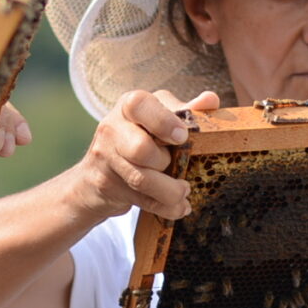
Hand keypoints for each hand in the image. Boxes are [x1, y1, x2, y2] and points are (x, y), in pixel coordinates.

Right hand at [66, 88, 218, 222]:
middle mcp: (111, 128)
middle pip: (140, 148)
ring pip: (141, 179)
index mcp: (128, 105)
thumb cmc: (139, 136)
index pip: (139, 105)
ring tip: (184, 191)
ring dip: (170, 191)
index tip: (182, 136)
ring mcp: (105, 158)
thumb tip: (211, 99)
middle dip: (164, 161)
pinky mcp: (106, 185)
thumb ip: (186, 110)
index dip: (163, 121)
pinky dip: (166, 207)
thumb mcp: (160, 118)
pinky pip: (142, 200)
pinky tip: (179, 207)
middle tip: (175, 163)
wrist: (97, 172)